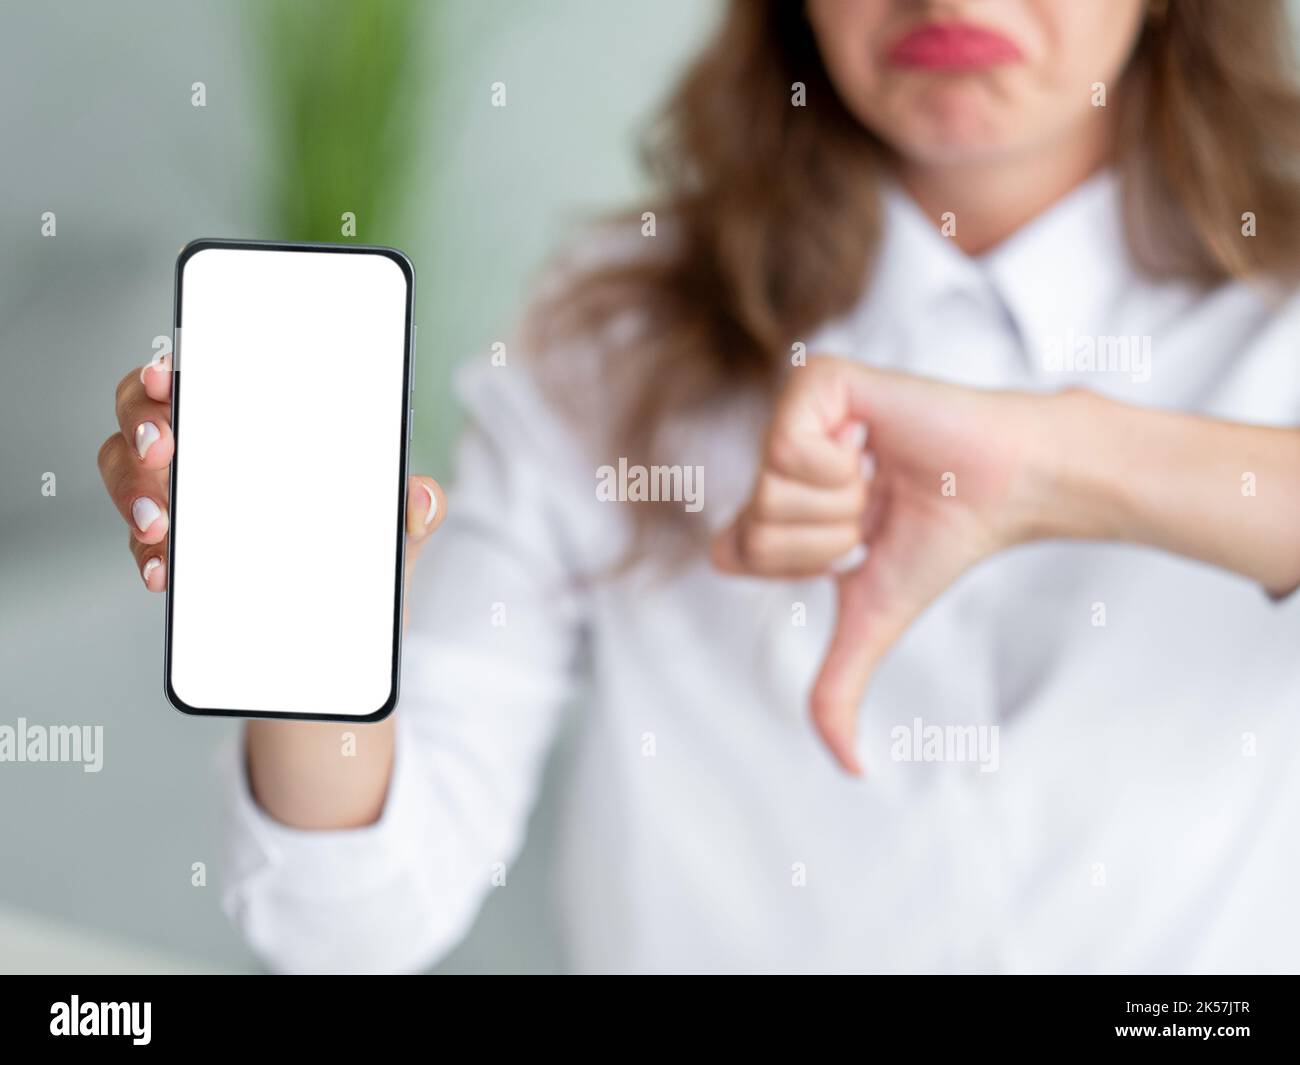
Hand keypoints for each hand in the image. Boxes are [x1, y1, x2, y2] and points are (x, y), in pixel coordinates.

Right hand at [96, 353, 446, 593]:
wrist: (345, 630)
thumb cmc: (362, 558)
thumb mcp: (396, 531)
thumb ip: (416, 511)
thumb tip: (425, 496)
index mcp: (261, 424)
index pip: (203, 376)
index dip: (173, 367)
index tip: (168, 374)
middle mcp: (211, 449)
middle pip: (146, 412)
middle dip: (144, 423)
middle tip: (165, 448)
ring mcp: (184, 498)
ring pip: (128, 470)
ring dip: (134, 490)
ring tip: (162, 522)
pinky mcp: (173, 551)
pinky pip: (140, 542)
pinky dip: (146, 554)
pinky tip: (164, 569)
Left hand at [713, 355, 1055, 773]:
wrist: (1004, 487)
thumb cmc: (941, 542)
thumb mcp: (871, 620)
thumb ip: (838, 689)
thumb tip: (851, 772)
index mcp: (777, 505)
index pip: (732, 553)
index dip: (800, 563)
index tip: (854, 546)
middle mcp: (775, 458)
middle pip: (751, 527)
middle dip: (826, 537)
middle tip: (875, 507)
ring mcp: (793, 416)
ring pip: (769, 490)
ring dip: (840, 503)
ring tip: (881, 475)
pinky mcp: (817, 380)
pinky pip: (788, 446)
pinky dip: (839, 465)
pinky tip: (876, 443)